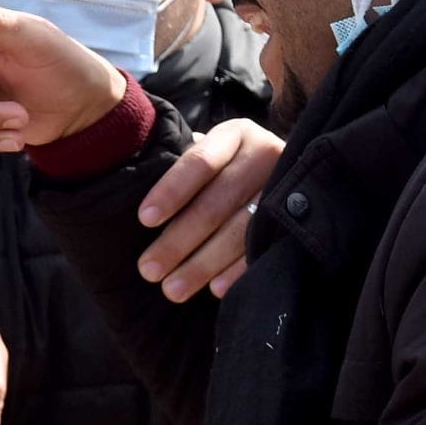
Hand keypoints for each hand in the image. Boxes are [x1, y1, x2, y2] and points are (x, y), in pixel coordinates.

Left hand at [134, 117, 284, 301]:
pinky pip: (265, 248)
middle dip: (179, 239)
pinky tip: (215, 289)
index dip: (172, 190)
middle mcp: (265, 155)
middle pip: (217, 202)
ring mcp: (287, 186)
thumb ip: (176, 164)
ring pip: (241, 229)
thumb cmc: (222, 169)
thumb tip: (127, 188)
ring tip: (172, 289)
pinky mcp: (298, 219)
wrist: (281, 174)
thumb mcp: (206, 155)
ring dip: (203, 263)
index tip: (144, 219)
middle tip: (148, 270)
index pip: (200, 161)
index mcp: (235, 135)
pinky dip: (238, 270)